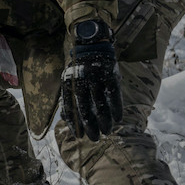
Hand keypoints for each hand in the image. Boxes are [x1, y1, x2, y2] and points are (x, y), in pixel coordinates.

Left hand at [60, 22, 123, 141]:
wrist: (92, 46)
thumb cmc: (79, 69)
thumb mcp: (68, 81)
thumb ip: (67, 98)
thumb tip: (66, 120)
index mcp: (68, 84)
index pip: (70, 108)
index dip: (74, 124)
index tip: (79, 136)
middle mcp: (81, 82)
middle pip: (86, 109)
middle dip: (90, 127)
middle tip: (94, 138)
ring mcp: (96, 78)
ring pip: (101, 105)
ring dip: (105, 121)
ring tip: (107, 131)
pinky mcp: (110, 75)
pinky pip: (114, 96)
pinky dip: (116, 108)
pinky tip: (118, 119)